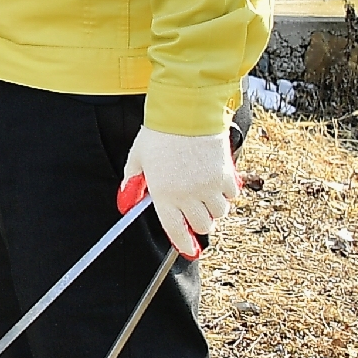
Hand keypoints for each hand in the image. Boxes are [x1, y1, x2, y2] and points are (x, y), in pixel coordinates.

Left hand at [117, 127, 236, 257]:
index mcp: (164, 194)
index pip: (176, 231)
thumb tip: (126, 204)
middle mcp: (189, 195)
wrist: (187, 110)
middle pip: (202, 225)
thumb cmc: (159, 132)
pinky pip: (232, 195)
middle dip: (198, 222)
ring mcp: (210, 186)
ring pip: (219, 213)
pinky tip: (217, 180)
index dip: (183, 243)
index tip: (188, 248)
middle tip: (195, 212)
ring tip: (205, 193)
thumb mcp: (137, 158)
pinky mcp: (227, 174)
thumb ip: (132, 183)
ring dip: (214, 208)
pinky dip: (227, 193)